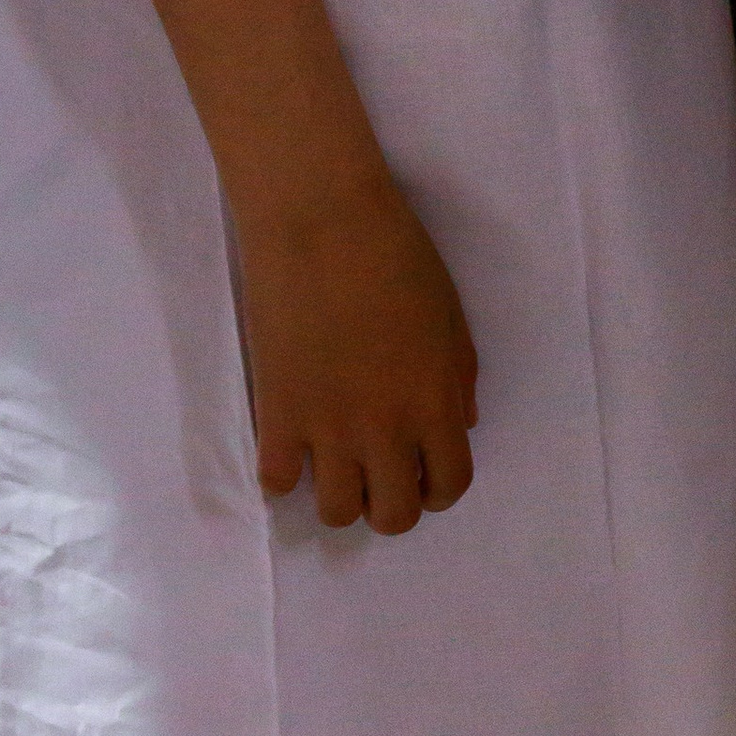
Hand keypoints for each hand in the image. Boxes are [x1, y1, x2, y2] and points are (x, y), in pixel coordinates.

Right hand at [239, 174, 477, 534]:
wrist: (322, 218)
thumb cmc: (395, 254)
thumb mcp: (449, 316)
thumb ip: (457, 381)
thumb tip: (458, 429)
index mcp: (436, 404)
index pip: (449, 487)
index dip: (438, 489)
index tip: (422, 472)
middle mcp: (386, 431)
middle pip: (394, 517)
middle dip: (390, 502)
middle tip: (378, 470)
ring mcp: (328, 429)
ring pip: (338, 514)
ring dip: (341, 495)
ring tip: (334, 459)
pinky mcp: (277, 414)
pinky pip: (278, 484)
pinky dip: (285, 473)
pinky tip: (290, 442)